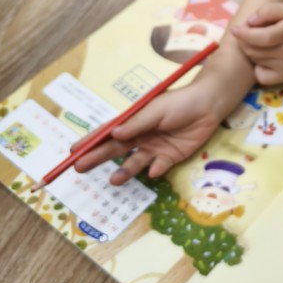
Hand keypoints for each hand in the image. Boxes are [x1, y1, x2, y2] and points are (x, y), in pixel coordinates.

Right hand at [72, 80, 227, 185]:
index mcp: (134, 121)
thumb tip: (113, 134)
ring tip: (114, 180)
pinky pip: (158, 167)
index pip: (107, 132)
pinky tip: (153, 170)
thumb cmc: (180, 102)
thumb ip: (136, 124)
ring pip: (134, 162)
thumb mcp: (156, 109)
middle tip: (79, 168)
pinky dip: (154, 170)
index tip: (72, 151)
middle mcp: (141, 136)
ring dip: (124, 171)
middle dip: (97, 158)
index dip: (90, 141)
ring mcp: (155, 148)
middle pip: (115, 150)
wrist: (210, 105)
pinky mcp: (170, 157)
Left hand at [230, 2, 282, 85]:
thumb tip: (249, 22)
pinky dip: (256, 67)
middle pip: (254, 50)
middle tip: (248, 33)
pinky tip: (263, 58)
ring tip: (260, 42)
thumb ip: (269, 10)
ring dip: (251, 51)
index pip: (262, 37)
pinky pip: (260, 76)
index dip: (245, 34)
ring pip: (256, 60)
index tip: (235, 29)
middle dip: (244, 41)